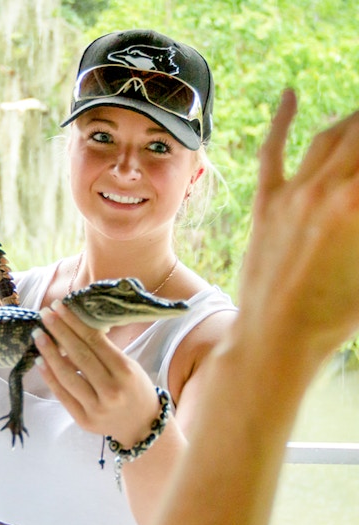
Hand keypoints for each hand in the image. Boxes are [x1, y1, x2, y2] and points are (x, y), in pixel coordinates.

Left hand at [33, 301, 159, 445]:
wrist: (142, 426)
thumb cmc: (136, 389)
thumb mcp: (130, 366)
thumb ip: (105, 351)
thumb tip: (75, 328)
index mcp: (125, 371)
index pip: (95, 342)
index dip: (75, 323)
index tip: (59, 307)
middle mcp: (111, 390)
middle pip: (80, 355)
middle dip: (60, 332)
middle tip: (45, 314)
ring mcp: (96, 407)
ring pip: (67, 375)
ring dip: (49, 353)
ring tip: (38, 335)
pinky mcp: (83, 420)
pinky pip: (62, 395)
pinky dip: (49, 377)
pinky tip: (40, 360)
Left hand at [239, 90, 358, 358]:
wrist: (275, 338)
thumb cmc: (335, 317)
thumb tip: (358, 202)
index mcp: (358, 204)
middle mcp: (327, 189)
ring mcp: (292, 194)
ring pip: (328, 136)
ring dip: (354, 120)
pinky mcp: (266, 204)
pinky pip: (272, 153)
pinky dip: (281, 121)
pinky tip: (290, 95)